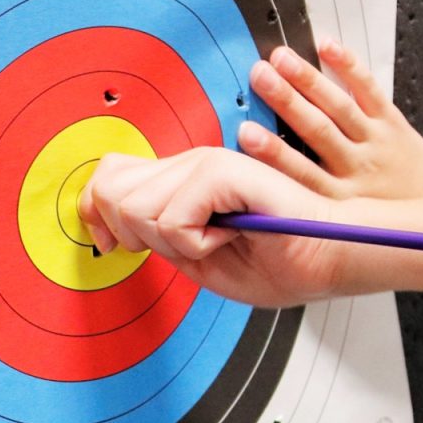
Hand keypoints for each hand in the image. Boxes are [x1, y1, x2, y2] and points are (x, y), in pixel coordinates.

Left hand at [79, 148, 346, 307]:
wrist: (327, 259)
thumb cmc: (276, 260)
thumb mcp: (194, 256)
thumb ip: (153, 235)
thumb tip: (109, 226)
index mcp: (183, 177)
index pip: (108, 175)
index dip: (96, 214)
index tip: (117, 247)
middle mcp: (192, 162)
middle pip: (110, 190)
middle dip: (132, 234)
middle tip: (183, 244)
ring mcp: (209, 163)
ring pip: (135, 209)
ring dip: (172, 243)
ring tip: (214, 240)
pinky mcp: (224, 173)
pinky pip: (172, 221)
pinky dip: (197, 245)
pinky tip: (229, 236)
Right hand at [243, 40, 422, 199]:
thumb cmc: (377, 211)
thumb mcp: (338, 218)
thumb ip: (302, 201)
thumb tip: (255, 183)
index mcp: (336, 198)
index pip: (300, 173)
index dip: (272, 152)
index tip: (246, 132)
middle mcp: (355, 167)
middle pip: (317, 130)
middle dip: (285, 101)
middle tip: (258, 77)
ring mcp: (375, 141)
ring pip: (340, 107)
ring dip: (309, 80)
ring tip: (281, 58)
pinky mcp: (391, 121)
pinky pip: (369, 90)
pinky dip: (348, 67)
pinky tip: (328, 47)